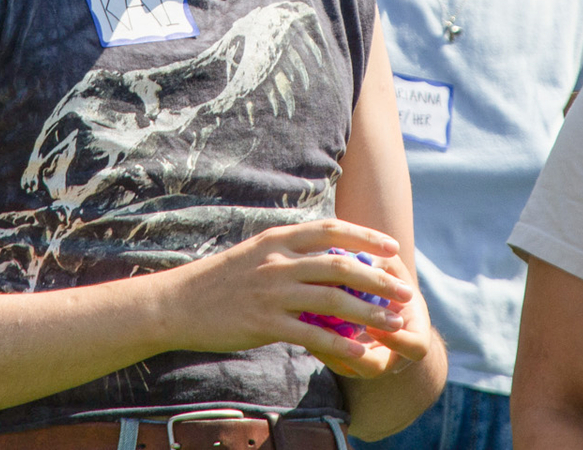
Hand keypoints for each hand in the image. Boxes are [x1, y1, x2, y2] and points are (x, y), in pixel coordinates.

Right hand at [160, 220, 420, 379]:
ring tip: (393, 323)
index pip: (332, 230)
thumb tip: (328, 255)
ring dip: (368, 312)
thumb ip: (290, 253)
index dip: (367, 237)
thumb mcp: (256, 254)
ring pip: (332, 299)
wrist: (178, 303)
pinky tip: (359, 353)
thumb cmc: (221, 280)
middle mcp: (278, 261)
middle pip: (340, 264)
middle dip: (378, 278)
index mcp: (278, 239)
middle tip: (405, 290)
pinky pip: (310, 334)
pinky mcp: (263, 323)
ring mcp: (271, 292)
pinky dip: (338, 344)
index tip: (393, 247)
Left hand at [315, 245, 435, 382]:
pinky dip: (318, 346)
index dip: (398, 339)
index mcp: (413, 335)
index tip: (375, 324)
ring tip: (313, 328)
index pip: (415, 347)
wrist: (376, 298)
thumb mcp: (392, 268)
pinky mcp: (346, 362)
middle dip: (356, 353)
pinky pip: (331, 363)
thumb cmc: (388, 277)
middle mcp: (392, 355)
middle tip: (337, 334)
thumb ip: (383, 265)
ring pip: (348, 369)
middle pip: (376, 367)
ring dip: (330, 350)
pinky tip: (303, 325)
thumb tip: (364, 256)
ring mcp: (367, 362)